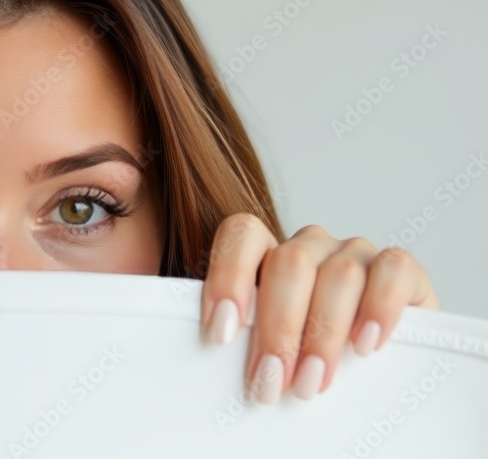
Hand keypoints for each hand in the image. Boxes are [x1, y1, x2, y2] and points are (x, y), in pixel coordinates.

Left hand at [199, 214, 439, 401]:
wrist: (380, 377)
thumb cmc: (305, 364)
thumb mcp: (270, 351)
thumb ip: (242, 341)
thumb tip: (214, 359)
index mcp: (267, 254)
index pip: (243, 235)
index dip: (228, 277)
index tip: (221, 332)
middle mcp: (310, 246)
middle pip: (289, 262)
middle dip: (278, 329)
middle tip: (269, 383)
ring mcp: (356, 253)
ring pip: (339, 274)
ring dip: (322, 335)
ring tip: (312, 382)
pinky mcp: (403, 271)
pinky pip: (393, 270)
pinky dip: (379, 308)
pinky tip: (365, 346)